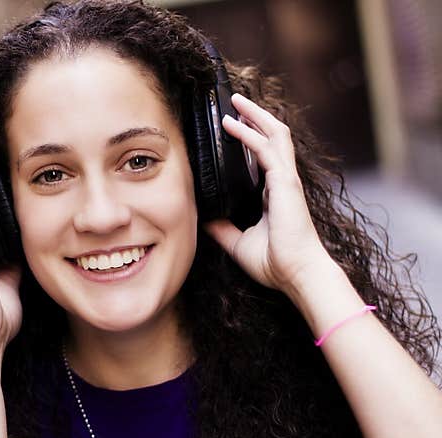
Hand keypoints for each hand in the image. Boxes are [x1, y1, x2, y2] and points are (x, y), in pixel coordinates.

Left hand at [202, 93, 334, 295]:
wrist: (296, 273)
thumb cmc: (275, 262)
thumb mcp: (238, 243)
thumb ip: (222, 229)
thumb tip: (204, 220)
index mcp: (274, 194)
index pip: (265, 157)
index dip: (252, 138)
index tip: (234, 127)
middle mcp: (282, 182)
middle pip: (273, 137)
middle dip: (256, 117)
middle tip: (236, 102)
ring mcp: (286, 180)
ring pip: (273, 134)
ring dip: (254, 115)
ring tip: (236, 101)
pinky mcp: (285, 183)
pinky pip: (265, 149)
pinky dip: (249, 133)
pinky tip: (232, 124)